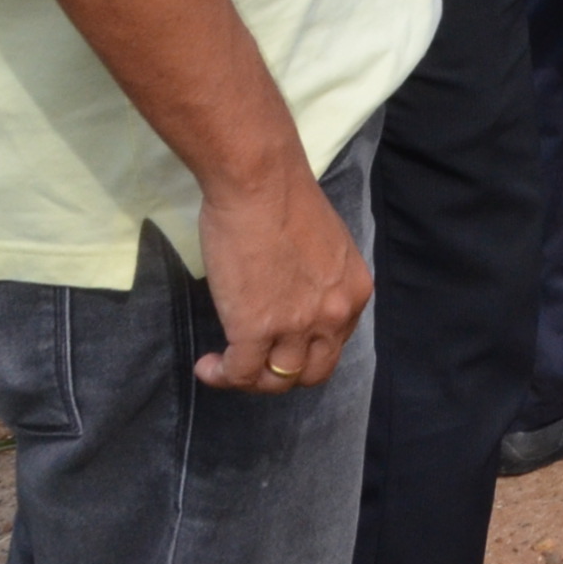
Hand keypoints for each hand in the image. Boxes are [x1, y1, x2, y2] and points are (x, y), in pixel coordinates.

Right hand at [191, 155, 370, 392]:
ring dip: (250, 379)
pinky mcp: (257, 329)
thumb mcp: (326, 248)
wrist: (259, 183)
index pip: (334, 344)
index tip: (277, 343)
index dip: (303, 350)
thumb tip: (297, 300)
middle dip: (282, 374)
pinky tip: (208, 365)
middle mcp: (334, 315)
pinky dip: (222, 375)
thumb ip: (320, 282)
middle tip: (254, 360)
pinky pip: (241, 373)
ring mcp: (297, 326)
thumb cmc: (285, 201)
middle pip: (313, 372)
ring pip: (278, 380)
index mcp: (354, 292)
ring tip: (225, 365)